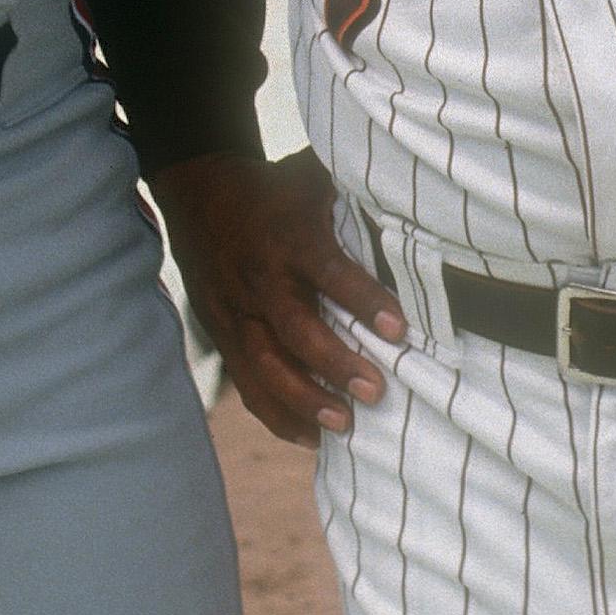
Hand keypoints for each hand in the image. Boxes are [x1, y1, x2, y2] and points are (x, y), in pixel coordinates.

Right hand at [151, 149, 408, 444]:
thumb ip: (356, 197)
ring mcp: (236, 311)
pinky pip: (246, 382)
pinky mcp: (222, 335)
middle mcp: (260, 278)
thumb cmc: (274, 190)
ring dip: (304, 400)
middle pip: (294, 330)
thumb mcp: (312, 177)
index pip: (329, 272)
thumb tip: (417, 203)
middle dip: (334, 364)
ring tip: (344, 424)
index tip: (399, 330)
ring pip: (264, 365)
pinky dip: (276, 414)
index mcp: (289, 237)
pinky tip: (309, 437)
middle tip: (375, 391)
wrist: (198, 196)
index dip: (363, 301)